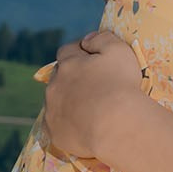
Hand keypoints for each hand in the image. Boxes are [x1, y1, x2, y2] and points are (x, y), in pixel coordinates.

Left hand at [36, 29, 146, 156]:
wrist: (116, 126)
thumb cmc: (121, 86)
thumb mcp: (119, 51)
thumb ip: (102, 39)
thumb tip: (87, 40)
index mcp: (69, 64)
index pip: (67, 50)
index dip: (79, 52)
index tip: (91, 58)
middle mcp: (55, 85)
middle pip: (59, 76)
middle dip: (72, 77)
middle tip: (92, 85)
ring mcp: (52, 110)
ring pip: (55, 101)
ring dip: (67, 100)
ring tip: (89, 109)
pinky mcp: (54, 132)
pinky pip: (55, 125)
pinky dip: (65, 124)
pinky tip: (80, 127)